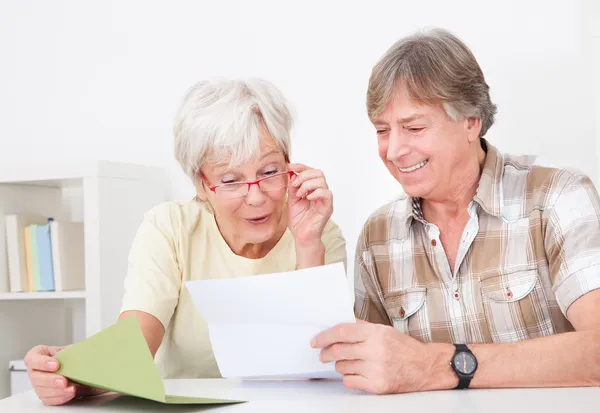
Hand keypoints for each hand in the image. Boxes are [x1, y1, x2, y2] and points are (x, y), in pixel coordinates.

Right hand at [24, 344, 103, 404]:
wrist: (84, 369)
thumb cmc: (75, 356)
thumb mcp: (75, 349)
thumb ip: (74, 349)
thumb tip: (85, 348)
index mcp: (40, 355)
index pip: (33, 358)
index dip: (42, 362)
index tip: (56, 364)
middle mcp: (38, 370)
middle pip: (36, 377)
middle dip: (50, 380)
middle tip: (63, 381)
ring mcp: (41, 384)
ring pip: (42, 391)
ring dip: (57, 392)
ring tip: (71, 389)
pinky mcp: (48, 395)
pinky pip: (50, 400)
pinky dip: (61, 398)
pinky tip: (70, 394)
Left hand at [286, 163, 332, 245]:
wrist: (301, 237)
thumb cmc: (298, 221)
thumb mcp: (291, 200)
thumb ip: (292, 187)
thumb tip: (291, 174)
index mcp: (313, 189)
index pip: (311, 171)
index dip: (301, 166)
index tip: (290, 166)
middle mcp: (321, 193)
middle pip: (318, 173)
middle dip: (304, 175)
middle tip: (294, 184)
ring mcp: (325, 200)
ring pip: (322, 181)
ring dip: (307, 184)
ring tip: (299, 194)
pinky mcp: (327, 207)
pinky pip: (326, 194)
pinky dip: (316, 192)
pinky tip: (307, 198)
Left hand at [311, 321, 438, 393]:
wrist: (425, 366)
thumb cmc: (404, 348)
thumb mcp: (383, 330)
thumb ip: (361, 327)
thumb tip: (338, 322)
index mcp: (376, 333)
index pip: (342, 332)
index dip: (324, 336)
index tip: (316, 341)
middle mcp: (375, 350)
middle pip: (338, 351)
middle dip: (326, 353)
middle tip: (323, 354)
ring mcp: (376, 369)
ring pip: (342, 367)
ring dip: (340, 365)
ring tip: (349, 362)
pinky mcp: (377, 385)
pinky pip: (350, 382)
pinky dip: (349, 378)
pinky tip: (357, 373)